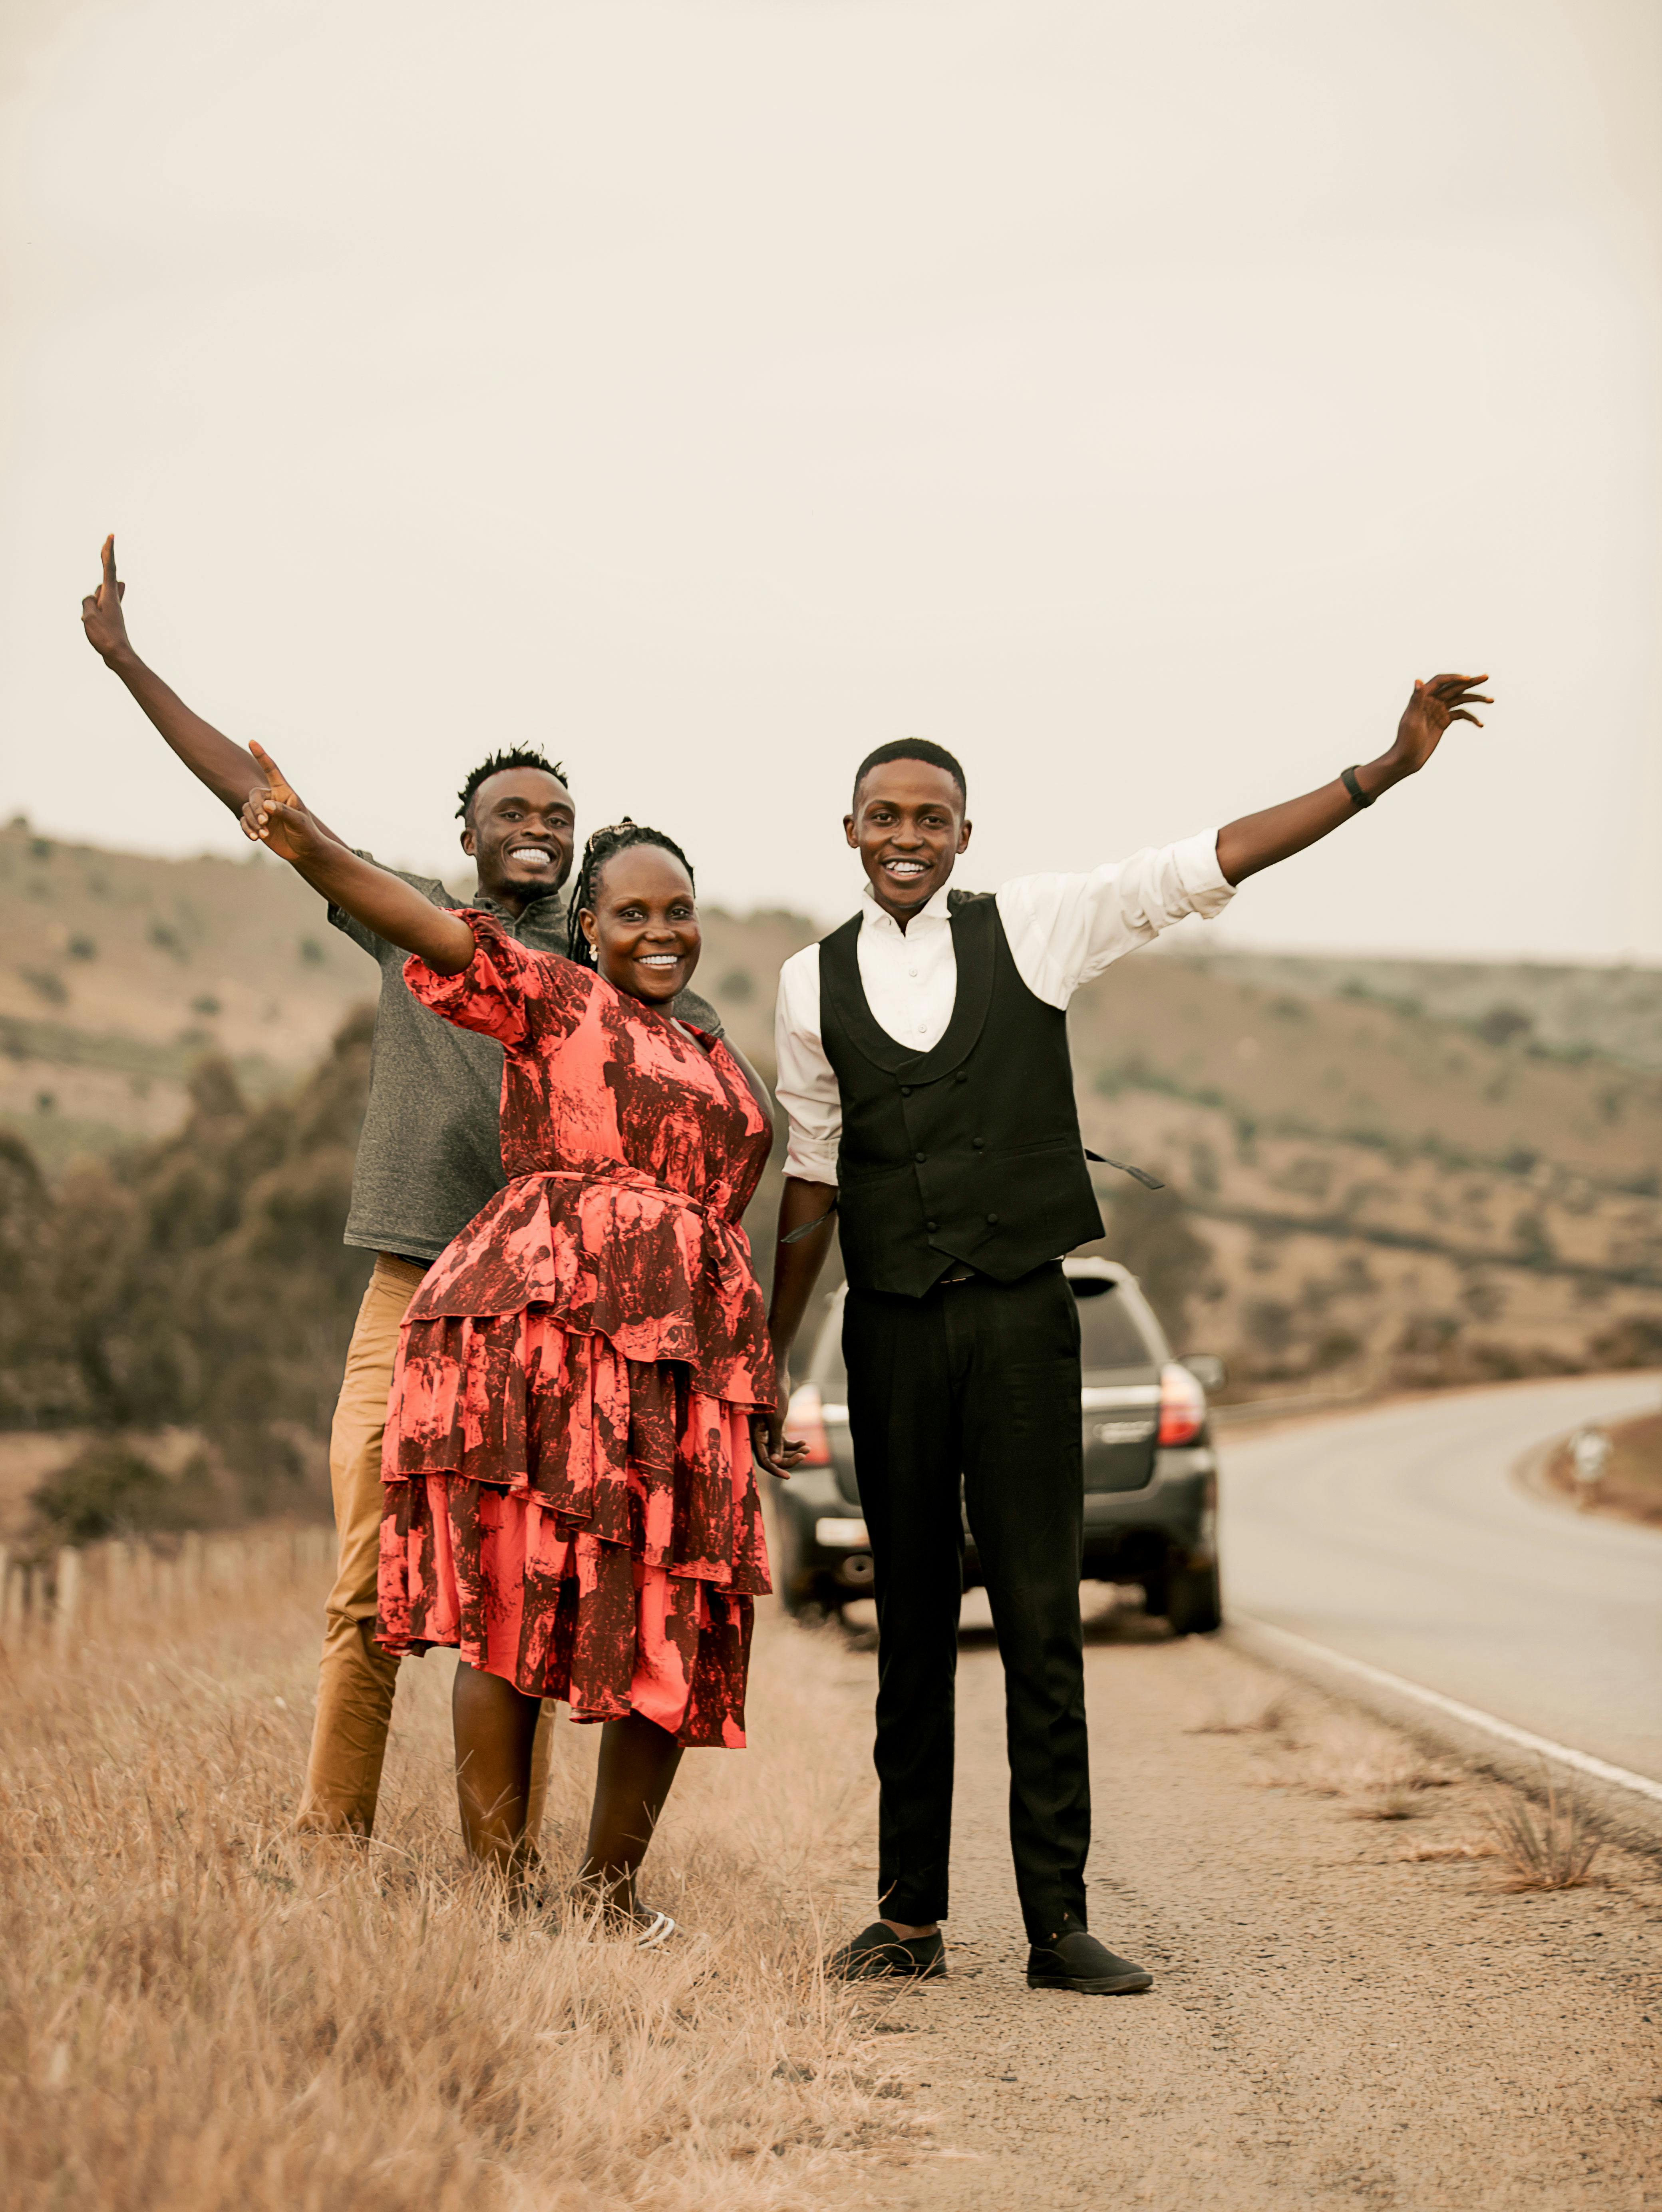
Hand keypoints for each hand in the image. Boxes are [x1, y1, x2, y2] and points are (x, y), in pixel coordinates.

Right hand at [80, 535, 132, 664]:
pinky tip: (91, 610)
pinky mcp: (110, 616)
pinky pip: (97, 605)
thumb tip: (91, 600)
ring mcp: (112, 607)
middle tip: (109, 540)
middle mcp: (113, 598)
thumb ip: (87, 602)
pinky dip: (92, 607)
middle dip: (107, 558)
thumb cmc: (104, 636)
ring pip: (100, 593)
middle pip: (108, 574)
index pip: (108, 568)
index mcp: (109, 595)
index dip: (108, 552)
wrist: (118, 655)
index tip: (111, 537)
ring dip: (95, 596)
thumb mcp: (89, 616)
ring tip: (97, 615)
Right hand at [241, 739, 327, 865]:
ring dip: (252, 821)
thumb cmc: (307, 833)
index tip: (252, 741)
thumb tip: (266, 805)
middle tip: (265, 822)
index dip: (262, 756)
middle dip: (256, 809)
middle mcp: (271, 799)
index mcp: (284, 792)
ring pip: (246, 809)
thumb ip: (284, 812)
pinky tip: (254, 838)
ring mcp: (263, 812)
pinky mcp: (257, 825)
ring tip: (262, 834)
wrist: (305, 852)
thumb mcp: (300, 822)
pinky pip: (244, 822)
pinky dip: (247, 828)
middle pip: (254, 795)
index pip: (272, 771)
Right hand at [749, 1400, 807, 1479]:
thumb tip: (775, 1462)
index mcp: (755, 1436)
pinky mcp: (775, 1427)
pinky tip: (804, 1442)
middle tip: (804, 1455)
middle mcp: (760, 1436)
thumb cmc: (773, 1396)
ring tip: (807, 1448)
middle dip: (789, 1458)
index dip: (775, 1470)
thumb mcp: (776, 1420)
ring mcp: (768, 1432)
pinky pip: (784, 1441)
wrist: (774, 1377)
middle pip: (774, 1457)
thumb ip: (775, 1442)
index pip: (764, 1460)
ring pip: (781, 1450)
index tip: (788, 1476)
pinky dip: (794, 1444)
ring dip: (794, 1451)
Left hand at [1386, 672, 1491, 775]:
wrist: (1407, 759)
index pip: (1440, 681)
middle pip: (1454, 688)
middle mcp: (1432, 701)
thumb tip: (1418, 681)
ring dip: (1476, 699)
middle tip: (1486, 677)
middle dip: (1471, 683)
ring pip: (1460, 700)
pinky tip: (1480, 724)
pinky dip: (1471, 718)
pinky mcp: (1444, 721)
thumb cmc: (1406, 740)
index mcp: (1423, 698)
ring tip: (1491, 700)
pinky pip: (1461, 715)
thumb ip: (1417, 700)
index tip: (1468, 679)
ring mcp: (1439, 711)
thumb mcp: (1412, 720)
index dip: (1454, 678)